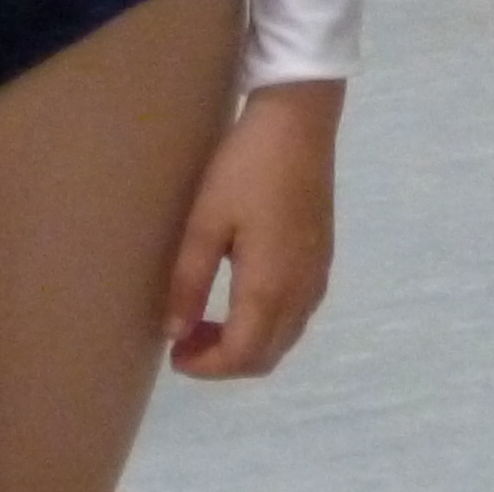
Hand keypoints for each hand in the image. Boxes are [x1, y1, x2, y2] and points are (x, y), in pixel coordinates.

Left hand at [163, 78, 342, 377]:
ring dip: (245, 344)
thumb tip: (174, 332)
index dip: (207, 367)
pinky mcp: (320, 261)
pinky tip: (236, 301)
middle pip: (267, 355)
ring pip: (283, 338)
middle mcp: (302, 294)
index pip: (243, 355)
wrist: (298, 125)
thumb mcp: (205, 220)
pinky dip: (265, 325)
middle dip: (224, 361)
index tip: (172, 357)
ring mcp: (317, 278)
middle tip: (182, 340)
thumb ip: (189, 279)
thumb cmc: (245, 169)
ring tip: (202, 322)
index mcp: (271, 288)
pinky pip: (295, 316)